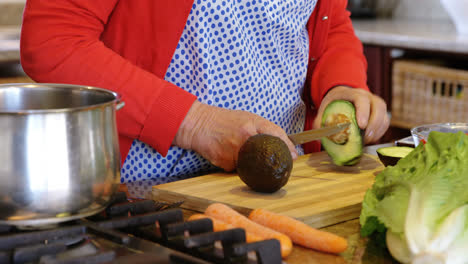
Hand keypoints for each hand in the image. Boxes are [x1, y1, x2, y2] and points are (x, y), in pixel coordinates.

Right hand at [173, 101, 297, 171]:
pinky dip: (236, 165)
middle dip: (272, 161)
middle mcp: (246, 137)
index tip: (294, 156)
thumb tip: (285, 144)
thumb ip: (264, 129)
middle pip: (267, 155)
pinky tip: (228, 154)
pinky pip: (237, 169)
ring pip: (252, 165)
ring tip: (240, 152)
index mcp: (252, 123)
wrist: (198, 124)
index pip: (277, 135)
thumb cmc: (224, 121)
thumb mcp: (246, 118)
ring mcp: (235, 151)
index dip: (288, 147)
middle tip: (276, 164)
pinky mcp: (225, 162)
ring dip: (251, 164)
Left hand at [313, 86, 389, 143]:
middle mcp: (369, 97)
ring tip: (366, 141)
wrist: (344, 98)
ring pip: (384, 117)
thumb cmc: (335, 103)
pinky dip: (379, 133)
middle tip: (365, 138)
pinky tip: (369, 140)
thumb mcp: (325, 107)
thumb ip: (320, 119)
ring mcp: (377, 105)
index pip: (362, 99)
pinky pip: (385, 124)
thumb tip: (320, 131)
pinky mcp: (381, 114)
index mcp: (354, 93)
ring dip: (377, 131)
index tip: (361, 125)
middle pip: (378, 108)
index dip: (363, 112)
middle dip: (373, 125)